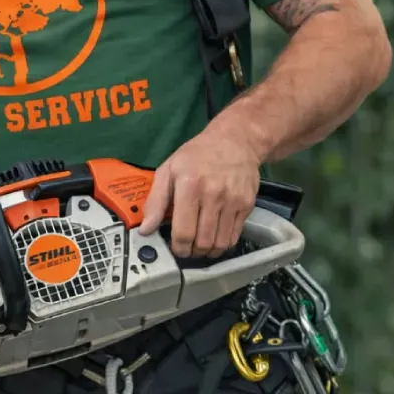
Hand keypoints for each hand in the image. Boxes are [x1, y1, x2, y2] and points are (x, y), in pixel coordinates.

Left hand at [139, 127, 260, 257]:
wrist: (235, 141)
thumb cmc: (197, 155)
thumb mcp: (168, 170)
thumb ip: (155, 201)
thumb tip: (146, 229)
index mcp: (189, 186)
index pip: (184, 232)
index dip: (178, 248)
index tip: (176, 248)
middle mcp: (213, 195)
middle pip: (203, 241)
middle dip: (192, 252)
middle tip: (187, 249)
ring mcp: (233, 201)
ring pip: (220, 243)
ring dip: (208, 251)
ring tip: (200, 245)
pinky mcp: (247, 204)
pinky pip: (234, 236)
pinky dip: (223, 243)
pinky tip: (215, 236)